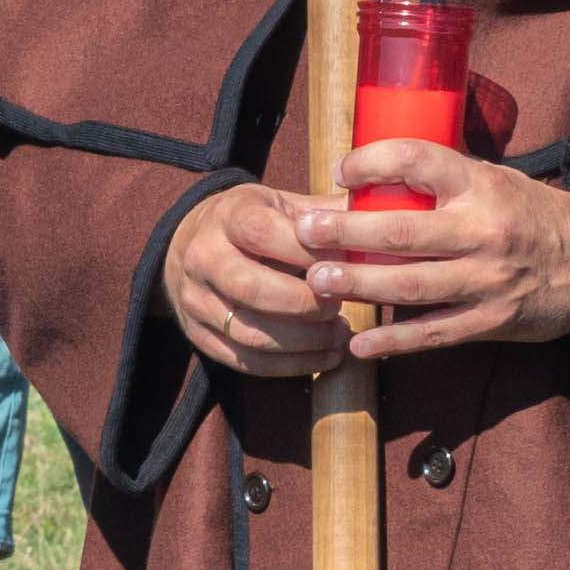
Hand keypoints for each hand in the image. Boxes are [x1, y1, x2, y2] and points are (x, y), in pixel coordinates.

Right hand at [160, 179, 350, 380]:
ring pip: (250, 333)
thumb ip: (325, 213)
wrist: (189, 244)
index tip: (344, 266)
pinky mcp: (198, 336)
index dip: (307, 253)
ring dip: (304, 342)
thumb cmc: (251, 222)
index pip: (263, 234)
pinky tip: (323, 357)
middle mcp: (203, 257)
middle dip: (305, 305)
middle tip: (340, 308)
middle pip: (252, 289)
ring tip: (339, 337)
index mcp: (227, 216)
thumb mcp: (280, 204)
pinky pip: (245, 361)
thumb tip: (380, 216)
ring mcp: (195, 300)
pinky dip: (290, 366)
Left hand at [302, 148, 569, 361]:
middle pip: (401, 232)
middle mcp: (483, 231)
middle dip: (344, 233)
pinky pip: (434, 334)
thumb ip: (441, 181)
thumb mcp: (493, 180)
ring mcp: (487, 281)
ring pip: (410, 286)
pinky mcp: (492, 323)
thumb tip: (369, 178)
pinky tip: (358, 344)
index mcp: (481, 185)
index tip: (339, 172)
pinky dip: (394, 342)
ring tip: (315, 282)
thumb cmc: (531, 214)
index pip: (417, 160)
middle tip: (303, 231)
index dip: (372, 162)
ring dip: (357, 285)